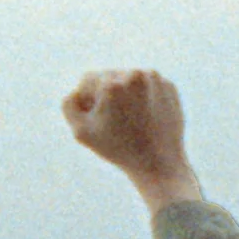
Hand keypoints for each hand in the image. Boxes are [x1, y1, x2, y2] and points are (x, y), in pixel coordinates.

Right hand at [61, 69, 202, 213]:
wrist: (159, 163)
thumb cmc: (117, 149)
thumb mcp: (81, 132)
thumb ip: (69, 104)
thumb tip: (78, 90)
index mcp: (111, 84)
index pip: (87, 80)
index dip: (87, 101)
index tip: (98, 120)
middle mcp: (134, 75)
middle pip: (109, 77)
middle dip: (107, 95)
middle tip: (115, 122)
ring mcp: (155, 79)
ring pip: (129, 79)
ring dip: (126, 95)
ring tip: (131, 121)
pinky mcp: (169, 86)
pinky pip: (148, 85)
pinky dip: (144, 98)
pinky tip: (145, 118)